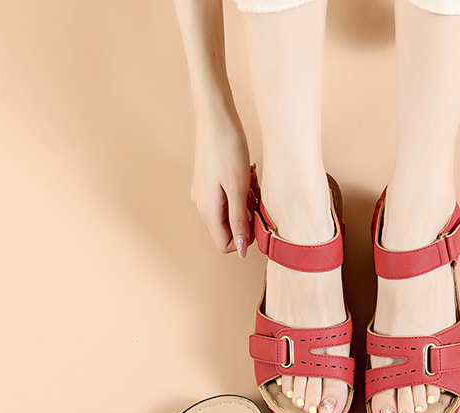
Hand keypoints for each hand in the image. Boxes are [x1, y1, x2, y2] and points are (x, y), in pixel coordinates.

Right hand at [191, 109, 252, 256]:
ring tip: (250, 179)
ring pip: (231, 211)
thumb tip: (241, 250)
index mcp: (208, 210)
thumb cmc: (227, 148)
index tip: (256, 218)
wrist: (216, 116)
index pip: (226, 245)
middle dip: (246, 216)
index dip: (245, 238)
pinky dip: (240, 190)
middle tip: (254, 193)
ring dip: (245, 201)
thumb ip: (239, 221)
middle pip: (229, 228)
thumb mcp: (238, 189)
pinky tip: (245, 172)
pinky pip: (228, 197)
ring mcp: (205, 193)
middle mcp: (203, 205)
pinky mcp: (209, 182)